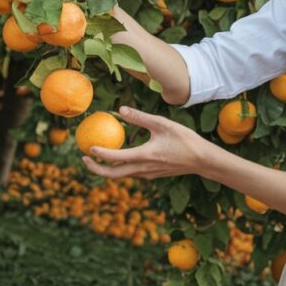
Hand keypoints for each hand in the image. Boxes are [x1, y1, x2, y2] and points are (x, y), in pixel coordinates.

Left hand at [82, 106, 209, 179]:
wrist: (202, 160)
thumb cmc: (184, 139)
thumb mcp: (163, 124)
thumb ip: (141, 117)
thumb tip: (121, 109)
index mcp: (145, 156)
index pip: (116, 158)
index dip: (100, 153)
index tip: (88, 147)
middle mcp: (144, 169)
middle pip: (113, 174)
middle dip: (95, 168)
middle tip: (83, 158)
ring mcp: (147, 175)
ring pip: (121, 176)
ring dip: (106, 169)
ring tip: (95, 158)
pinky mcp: (152, 175)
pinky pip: (130, 174)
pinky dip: (119, 168)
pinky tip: (118, 158)